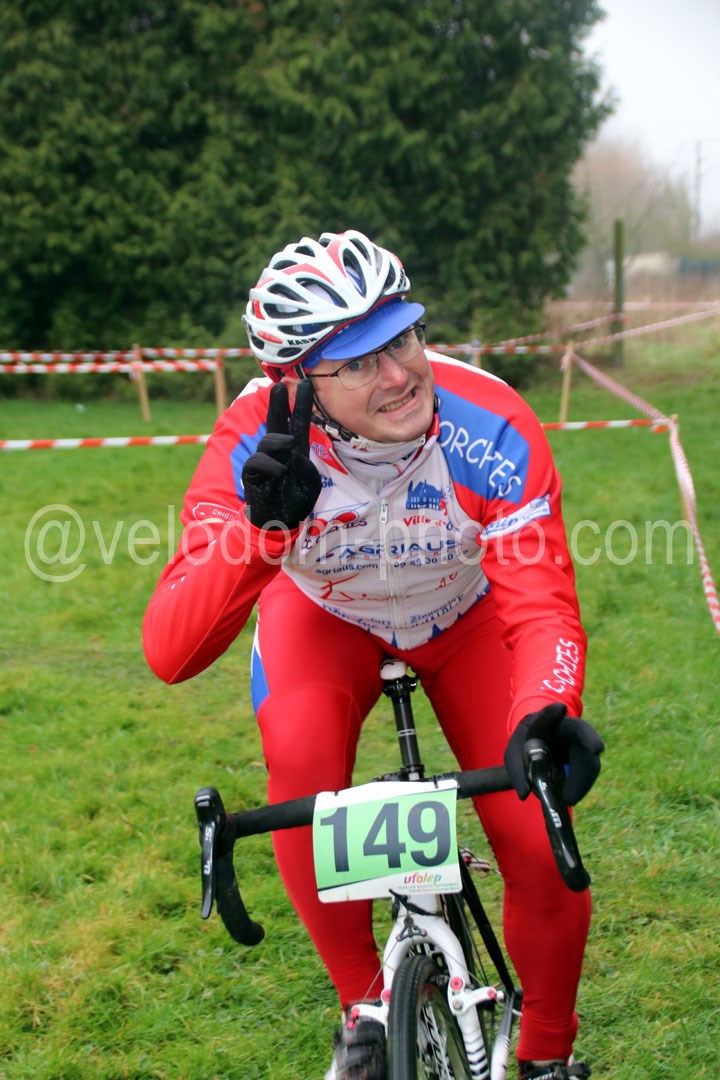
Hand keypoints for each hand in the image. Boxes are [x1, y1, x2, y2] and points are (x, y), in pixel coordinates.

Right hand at [241, 380, 321, 529]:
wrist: (279, 521)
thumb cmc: (296, 501)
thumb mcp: (311, 484)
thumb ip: (305, 466)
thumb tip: (290, 453)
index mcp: (296, 451)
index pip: (298, 423)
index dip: (301, 404)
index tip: (305, 384)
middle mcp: (279, 452)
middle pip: (277, 422)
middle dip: (278, 404)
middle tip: (279, 386)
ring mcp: (264, 460)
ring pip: (268, 441)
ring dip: (279, 442)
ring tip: (288, 447)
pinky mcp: (252, 473)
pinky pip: (258, 461)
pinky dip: (270, 465)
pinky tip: (280, 472)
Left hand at [504, 702, 604, 804]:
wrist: (542, 742)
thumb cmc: (528, 745)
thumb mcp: (515, 754)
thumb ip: (516, 771)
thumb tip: (524, 794)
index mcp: (547, 719)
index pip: (550, 712)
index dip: (554, 712)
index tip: (560, 708)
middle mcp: (570, 726)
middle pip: (582, 735)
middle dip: (581, 762)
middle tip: (571, 790)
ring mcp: (584, 740)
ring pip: (590, 759)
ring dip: (581, 782)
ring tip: (568, 800)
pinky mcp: (589, 756)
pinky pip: (590, 770)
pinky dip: (582, 785)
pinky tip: (571, 797)